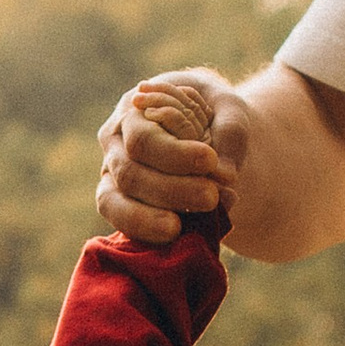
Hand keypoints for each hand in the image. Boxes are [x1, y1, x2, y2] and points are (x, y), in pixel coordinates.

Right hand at [96, 67, 249, 240]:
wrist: (211, 137)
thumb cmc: (215, 115)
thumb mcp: (229, 109)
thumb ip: (230, 134)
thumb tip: (225, 176)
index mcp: (136, 110)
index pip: (143, 138)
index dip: (174, 155)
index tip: (210, 161)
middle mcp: (117, 143)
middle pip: (129, 172)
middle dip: (170, 190)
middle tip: (211, 197)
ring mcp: (114, 176)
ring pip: (114, 202)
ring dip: (150, 218)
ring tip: (181, 229)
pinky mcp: (120, 205)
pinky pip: (121, 224)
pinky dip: (147, 233)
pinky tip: (177, 236)